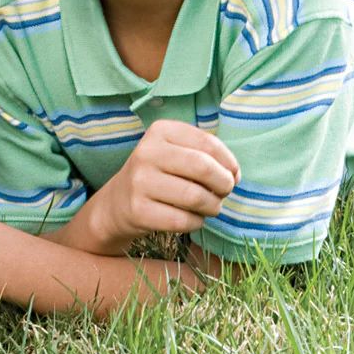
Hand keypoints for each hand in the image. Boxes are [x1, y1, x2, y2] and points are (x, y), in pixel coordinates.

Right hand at [86, 120, 239, 252]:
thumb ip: (207, 155)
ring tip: (210, 207)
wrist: (118, 202)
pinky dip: (196, 222)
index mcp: (160, 131)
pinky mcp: (138, 210)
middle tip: (224, 192)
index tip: (233, 174)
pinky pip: (182, 220)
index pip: (208, 143)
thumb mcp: (177, 152)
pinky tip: (192, 219)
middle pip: (203, 168)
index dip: (229, 162)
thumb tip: (234, 175)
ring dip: (213, 206)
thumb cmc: (160, 174)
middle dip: (224, 184)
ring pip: (195, 197)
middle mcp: (146, 153)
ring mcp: (139, 182)